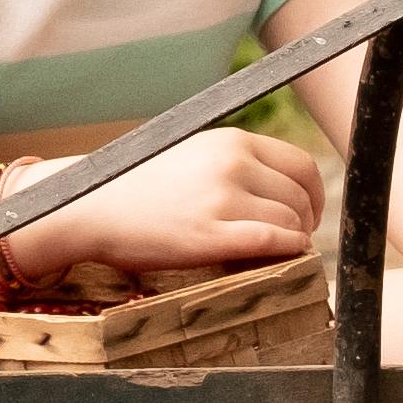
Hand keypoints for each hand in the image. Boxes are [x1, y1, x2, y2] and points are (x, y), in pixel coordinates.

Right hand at [40, 124, 330, 279]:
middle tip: (294, 241)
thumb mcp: (194, 155)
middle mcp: (232, 164)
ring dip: (292, 242)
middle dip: (305, 222)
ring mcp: (221, 198)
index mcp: (231, 142)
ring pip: (289, 223)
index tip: (307, 214)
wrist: (89, 204)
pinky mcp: (209, 235)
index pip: (301, 165)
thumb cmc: (140, 186)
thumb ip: (236, 164)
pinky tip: (279, 260)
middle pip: (300, 196)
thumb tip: (280, 190)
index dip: (313, 195)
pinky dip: (286, 253)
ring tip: (275, 255)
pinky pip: (271, 243)